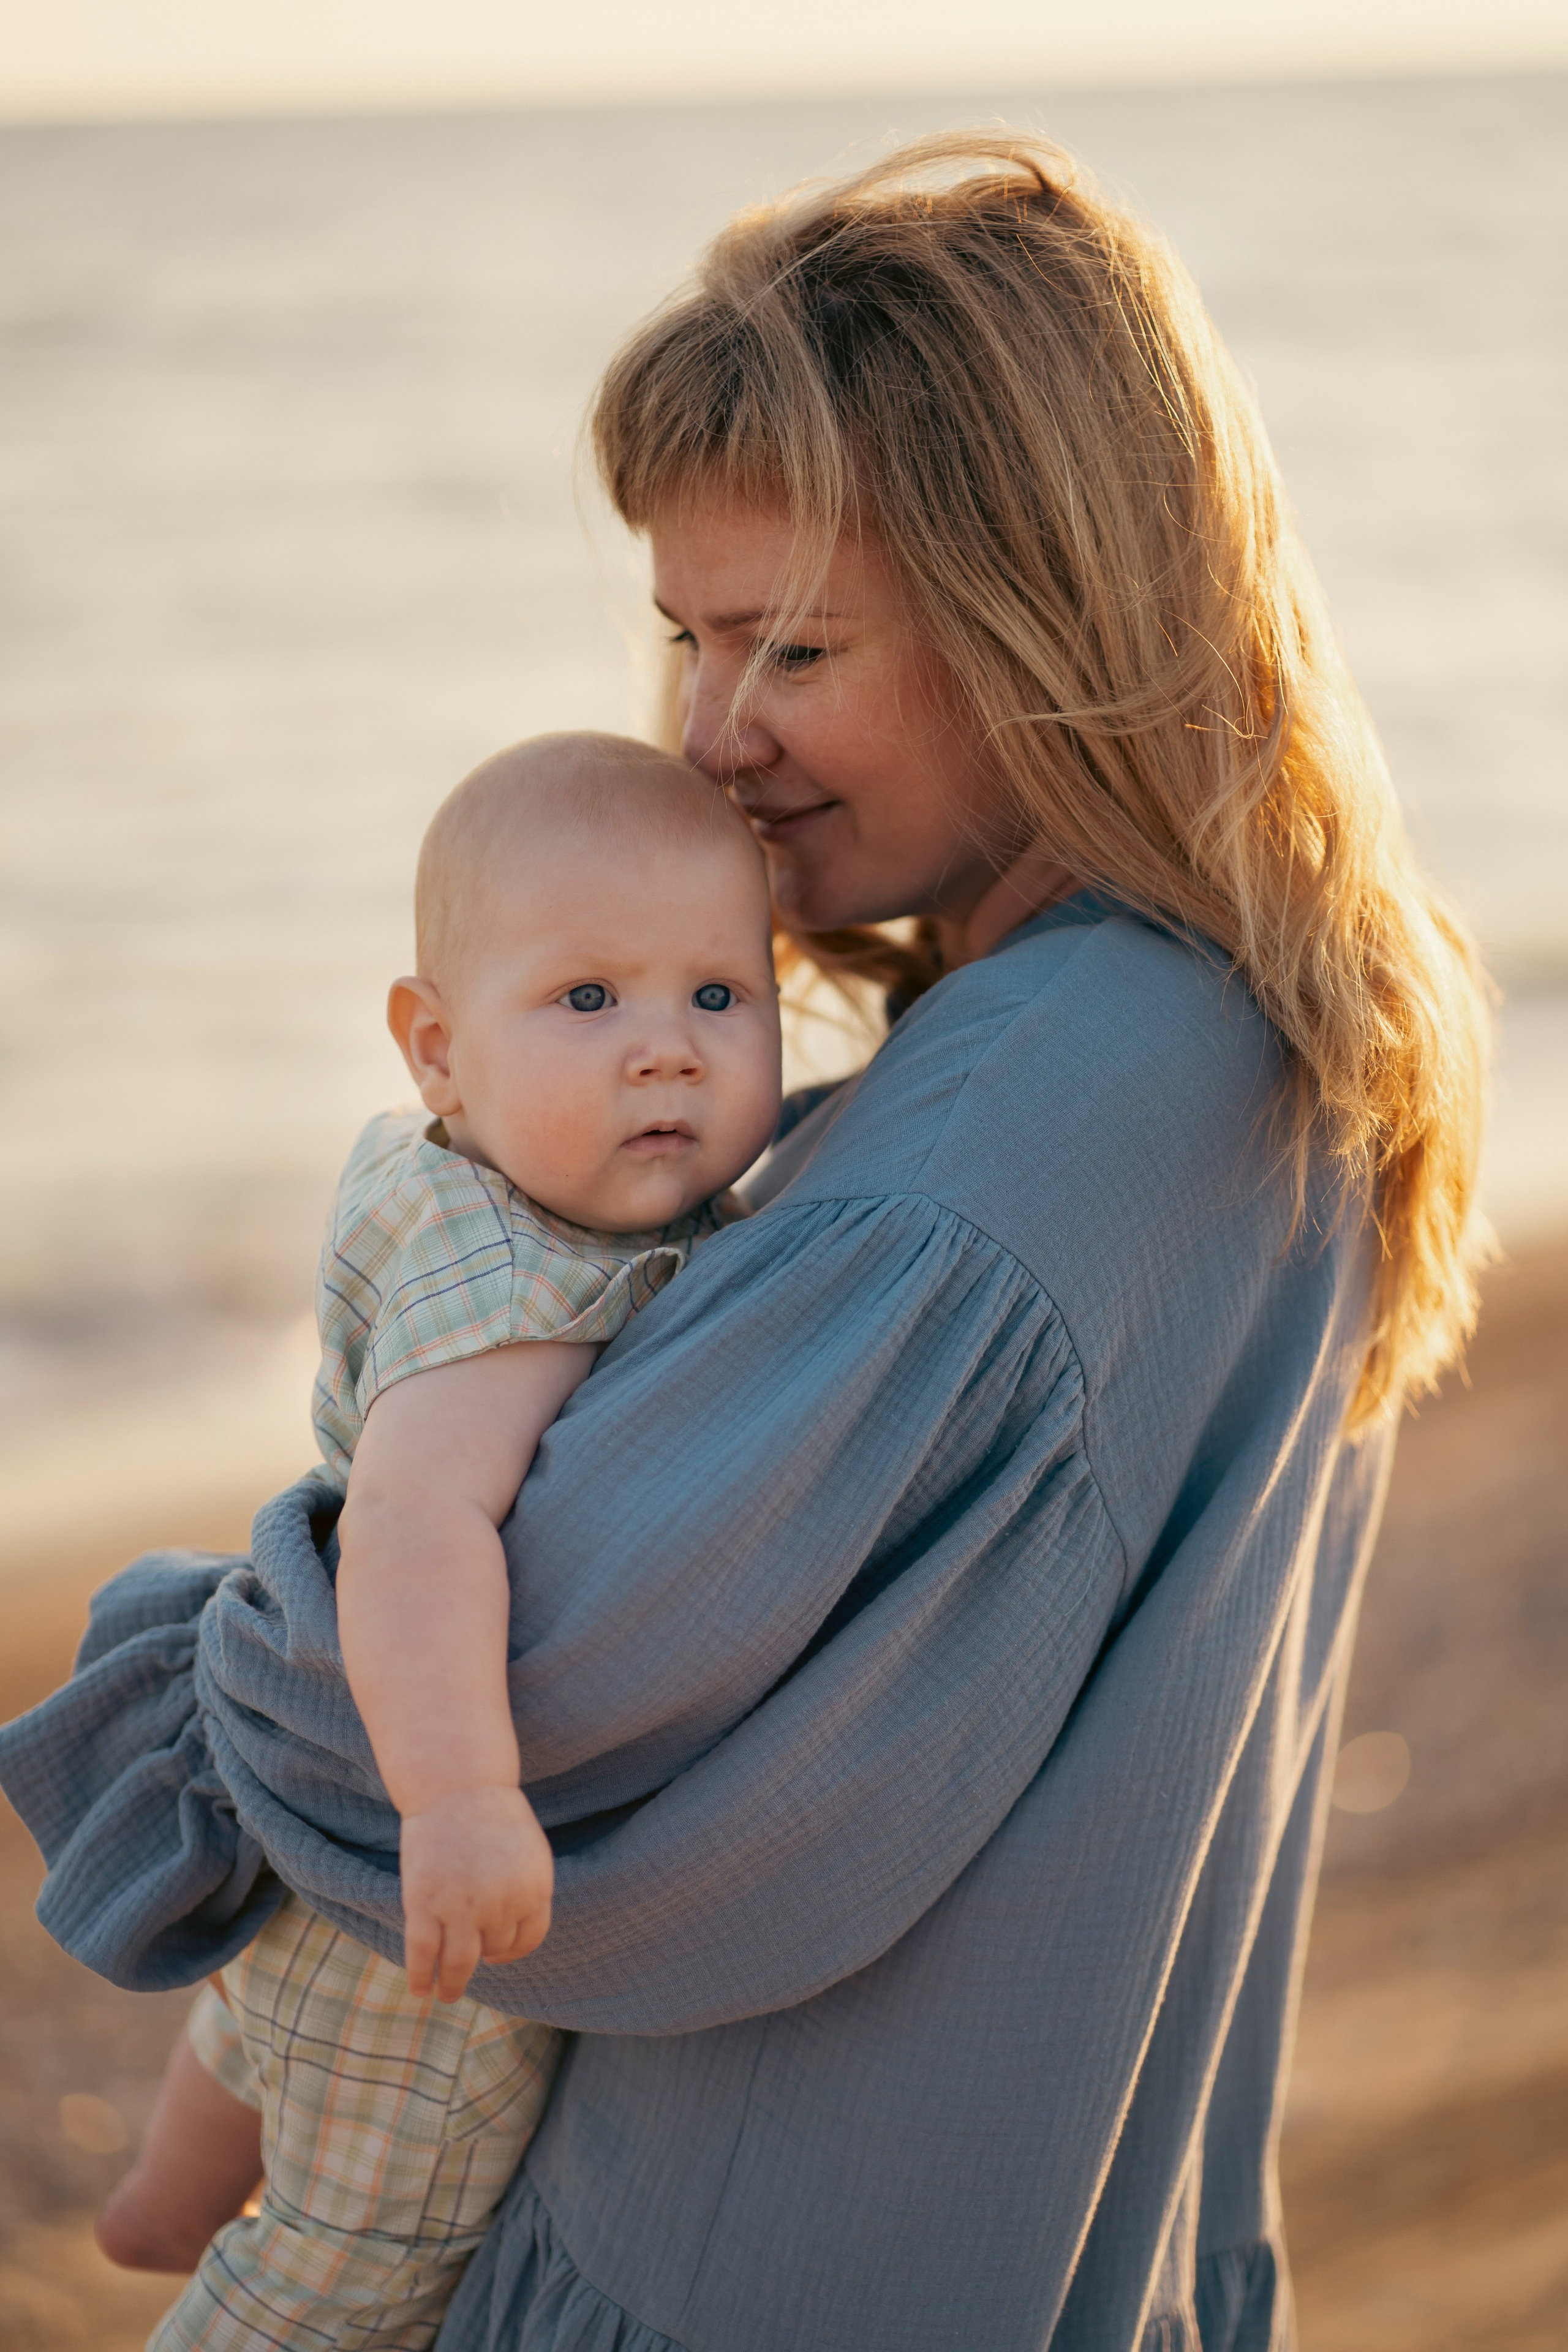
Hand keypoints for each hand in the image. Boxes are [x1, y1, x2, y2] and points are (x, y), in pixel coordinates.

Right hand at [398, 1786, 554, 2001]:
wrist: (456, 1784)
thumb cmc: (490, 1814)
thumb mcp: (525, 1852)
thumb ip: (523, 1892)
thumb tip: (513, 1937)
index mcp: (533, 1888)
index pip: (528, 1939)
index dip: (511, 1950)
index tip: (495, 1953)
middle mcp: (501, 1903)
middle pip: (494, 1947)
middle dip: (482, 1951)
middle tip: (469, 1955)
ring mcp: (462, 1907)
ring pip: (460, 1963)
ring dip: (453, 1984)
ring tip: (447, 1994)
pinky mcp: (425, 1905)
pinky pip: (424, 1954)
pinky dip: (421, 1977)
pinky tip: (420, 1989)